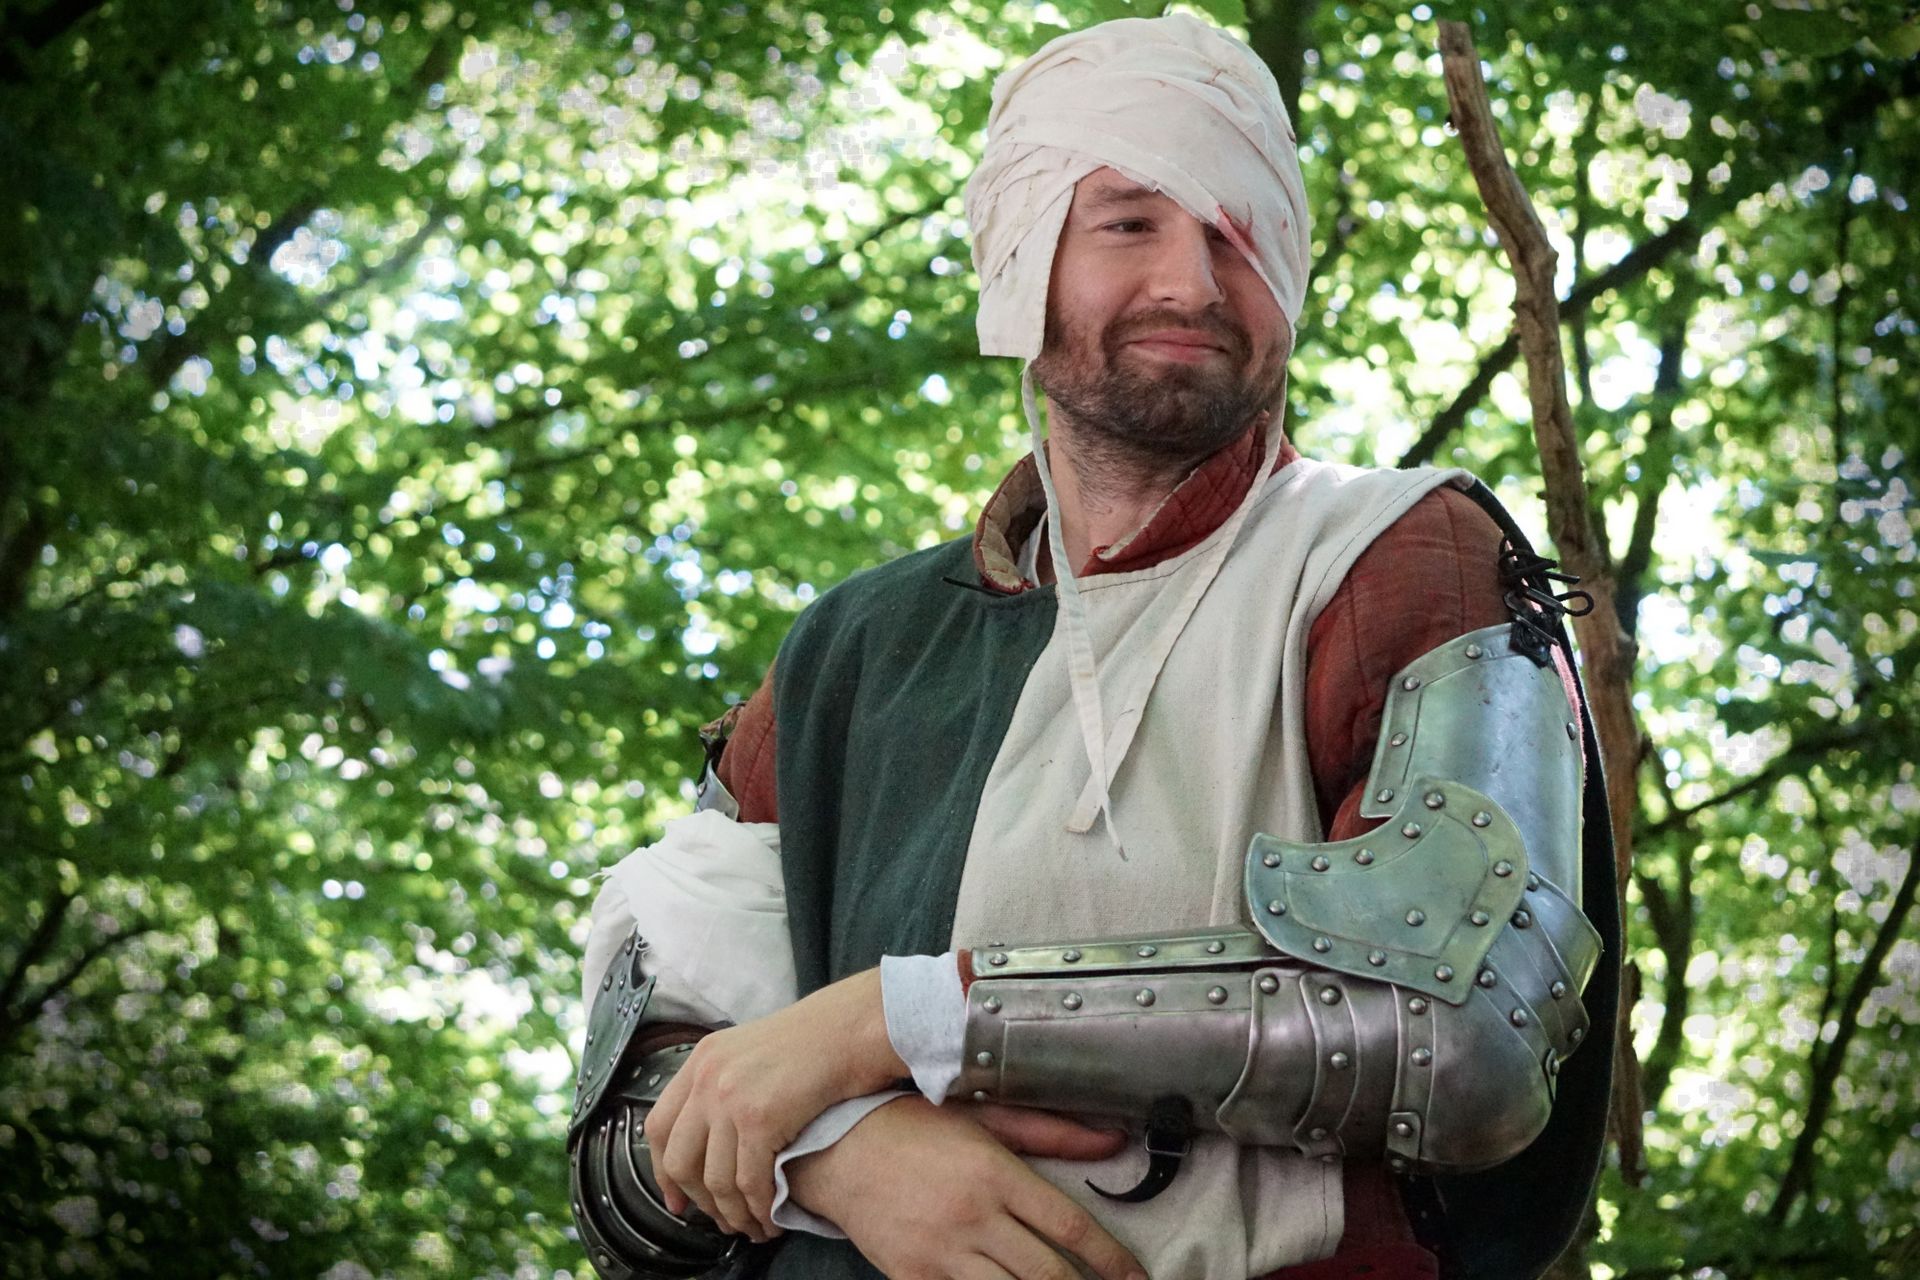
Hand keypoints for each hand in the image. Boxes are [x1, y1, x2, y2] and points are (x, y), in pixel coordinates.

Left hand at [646, 968, 904, 1239]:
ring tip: (754, 1227)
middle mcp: (706, 1078)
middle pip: (679, 1160)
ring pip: (715, 1179)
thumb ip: (726, 1083)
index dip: (663, 1171)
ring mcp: (729, 1098)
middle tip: (721, 1222)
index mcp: (701, 1060)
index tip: (676, 1200)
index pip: (659, 1126)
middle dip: (699, 1201)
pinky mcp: (759, 1118)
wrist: (851, 1027)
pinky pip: (749, 1180)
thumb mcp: (753, 1050)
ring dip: (734, 1213)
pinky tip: (773, 1216)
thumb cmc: (816, 1041)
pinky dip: (760, 1207)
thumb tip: (713, 1133)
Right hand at [786, 1096, 1146, 1279]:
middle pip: (1047, 1275)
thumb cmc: (914, 1125)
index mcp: (995, 1174)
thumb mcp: (982, 1115)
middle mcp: (972, 1218)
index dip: (1111, 1260)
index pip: (1070, 1228)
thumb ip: (1051, 1131)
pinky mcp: (911, 1278)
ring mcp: (939, 1254)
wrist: (835, 1148)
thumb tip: (1114, 1139)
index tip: (1137, 1279)